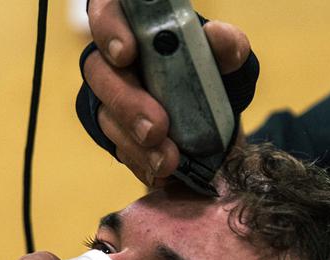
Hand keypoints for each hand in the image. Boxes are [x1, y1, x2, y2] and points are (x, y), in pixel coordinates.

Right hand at [84, 0, 250, 185]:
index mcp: (135, 27)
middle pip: (101, 73)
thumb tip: (217, 37)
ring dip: (136, 143)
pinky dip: (143, 163)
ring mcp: (110, 99)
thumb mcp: (228, 62)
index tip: (126, 54)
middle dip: (127, 103)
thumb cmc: (213, 78)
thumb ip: (227, 46)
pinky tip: (162, 172)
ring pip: (107, 118)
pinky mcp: (116, 135)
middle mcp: (114, 61)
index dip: (109, 30)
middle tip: (156, 128)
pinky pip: (120, 150)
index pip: (106, 12)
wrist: (216, 125)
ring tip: (168, 160)